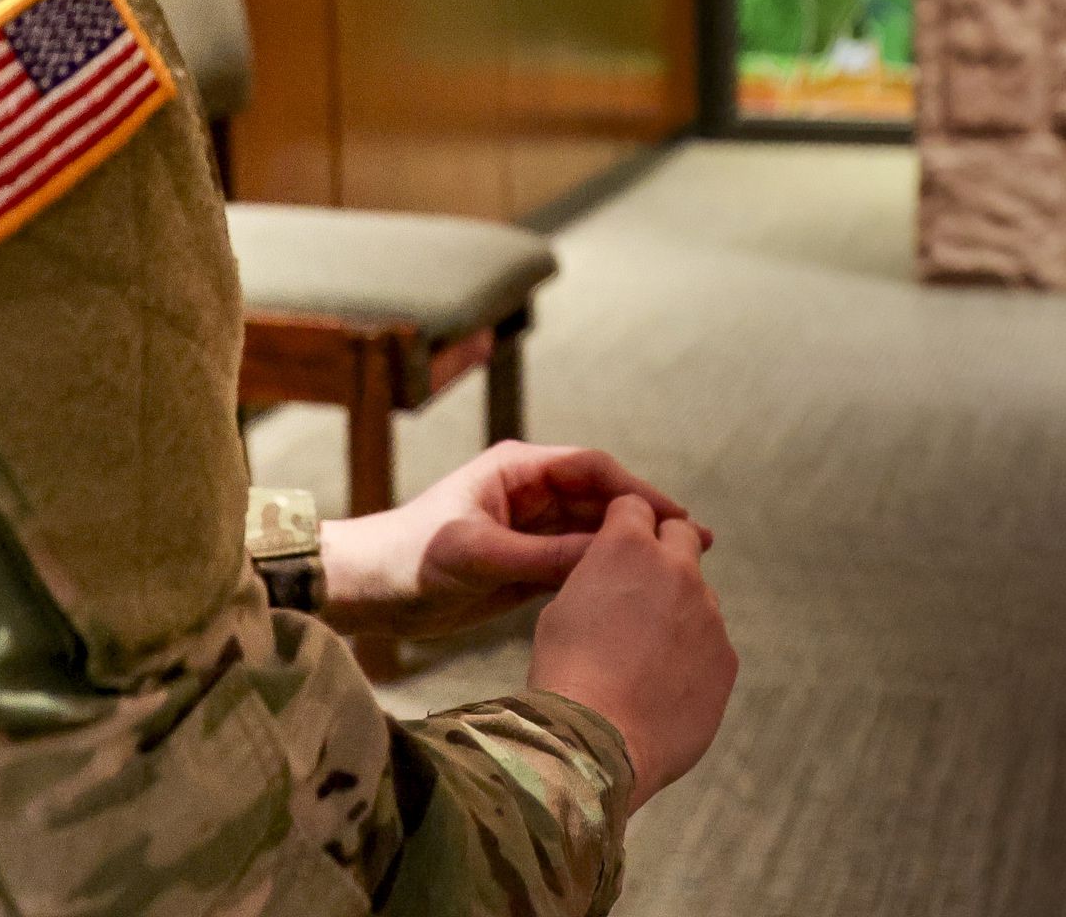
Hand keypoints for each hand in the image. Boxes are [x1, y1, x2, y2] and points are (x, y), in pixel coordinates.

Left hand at [316, 442, 711, 640]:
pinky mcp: (524, 563)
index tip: (675, 518)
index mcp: (518, 470)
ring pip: (594, 533)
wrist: (368, 593)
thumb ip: (542, 556)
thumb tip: (609, 559)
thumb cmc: (409, 559)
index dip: (637, 493)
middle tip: (697, 545)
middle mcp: (529, 493)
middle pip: (602, 500)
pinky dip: (608, 574)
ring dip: (633, 550)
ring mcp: (529, 528)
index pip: (593, 470)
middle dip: (647, 521)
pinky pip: (577, 563)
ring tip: (683, 570)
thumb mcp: (478, 555)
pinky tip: (640, 595)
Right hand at [528, 494, 736, 812]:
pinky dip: (694, 653)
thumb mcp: (562, 607)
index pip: (635, 505)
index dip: (624, 523)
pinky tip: (665, 685)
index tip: (619, 542)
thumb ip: (600, 578)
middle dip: (665, 550)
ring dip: (680, 608)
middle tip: (644, 583)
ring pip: (699, 595)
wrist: (598, 740)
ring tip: (646, 654)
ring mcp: (709, 614)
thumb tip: (616, 581)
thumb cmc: (566, 673)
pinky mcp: (727, 657)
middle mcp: (677, 569)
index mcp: (628, 546)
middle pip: (683, 535)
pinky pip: (712, 642)